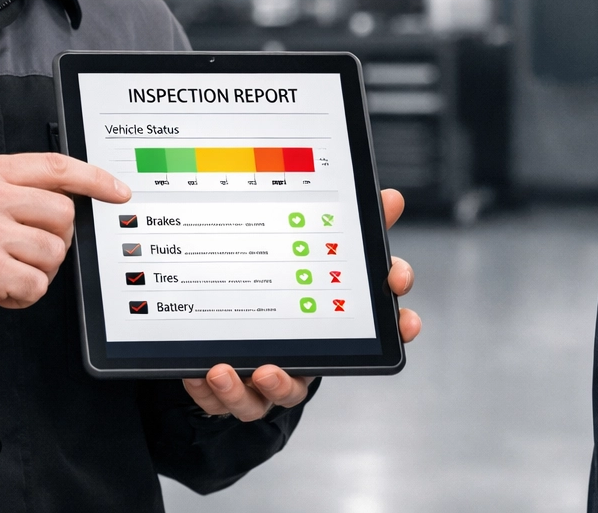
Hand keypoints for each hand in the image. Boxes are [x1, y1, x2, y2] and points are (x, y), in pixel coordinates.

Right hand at [0, 152, 129, 344]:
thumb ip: (11, 189)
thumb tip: (66, 198)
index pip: (55, 166)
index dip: (94, 178)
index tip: (117, 191)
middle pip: (63, 214)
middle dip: (55, 240)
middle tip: (28, 252)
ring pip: (54, 253)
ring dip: (38, 271)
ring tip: (7, 272)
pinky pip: (37, 286)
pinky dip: (24, 296)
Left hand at [181, 188, 420, 419]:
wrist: (249, 338)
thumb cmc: (295, 295)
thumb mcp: (324, 257)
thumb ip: (356, 232)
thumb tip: (391, 198)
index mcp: (328, 331)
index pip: (371, 334)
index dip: (396, 327)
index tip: (402, 321)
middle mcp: (298, 364)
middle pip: (298, 384)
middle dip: (284, 383)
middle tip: (268, 370)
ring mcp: (262, 381)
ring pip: (255, 400)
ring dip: (238, 392)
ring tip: (221, 371)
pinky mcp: (230, 388)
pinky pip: (217, 398)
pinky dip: (206, 389)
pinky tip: (195, 369)